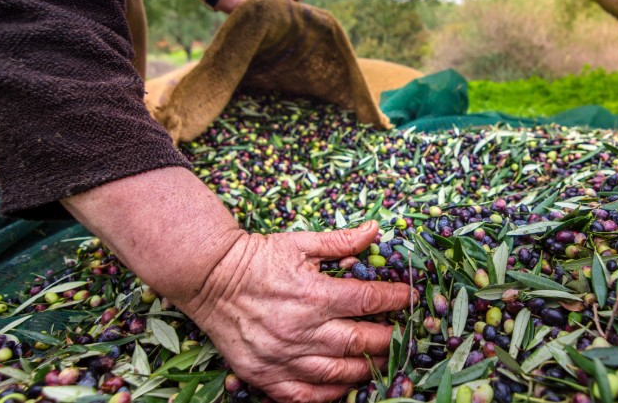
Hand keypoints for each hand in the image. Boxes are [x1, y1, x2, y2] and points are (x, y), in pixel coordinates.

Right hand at [176, 221, 412, 402]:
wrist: (209, 277)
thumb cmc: (257, 258)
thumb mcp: (300, 243)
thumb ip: (341, 241)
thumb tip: (376, 230)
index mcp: (314, 295)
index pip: (369, 301)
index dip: (395, 299)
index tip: (409, 297)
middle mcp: (302, 330)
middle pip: (361, 342)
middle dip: (388, 338)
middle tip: (402, 334)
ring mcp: (283, 356)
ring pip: (339, 372)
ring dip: (367, 368)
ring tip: (382, 359)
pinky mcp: (265, 374)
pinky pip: (305, 395)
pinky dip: (330, 393)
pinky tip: (346, 384)